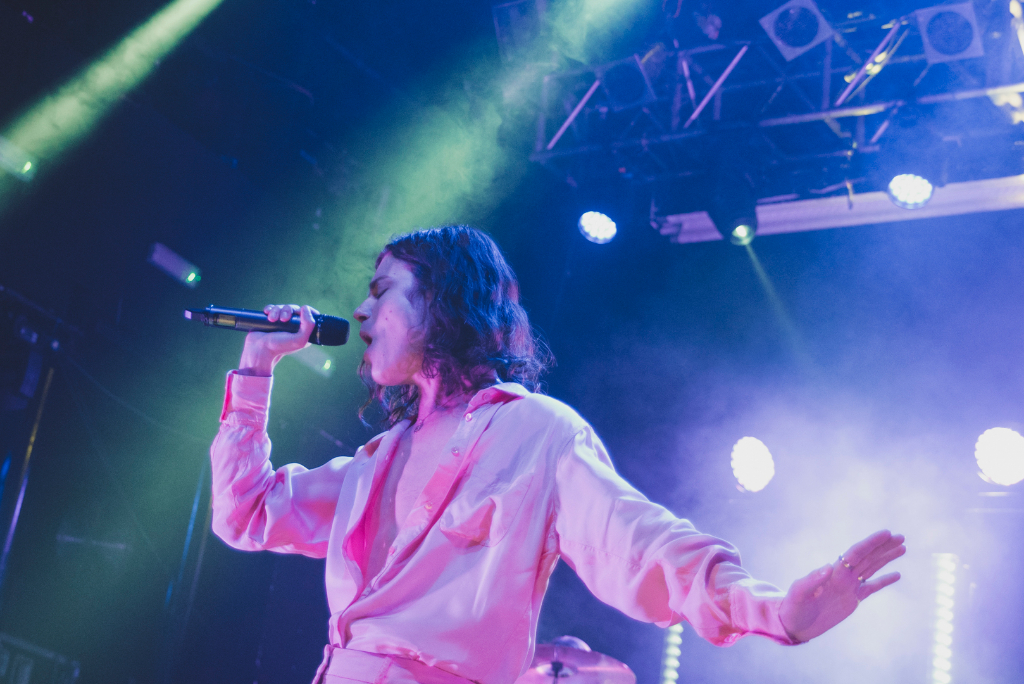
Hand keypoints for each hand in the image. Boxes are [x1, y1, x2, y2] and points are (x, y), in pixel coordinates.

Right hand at [237, 304, 318, 376]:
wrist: (259, 350)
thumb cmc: (279, 347)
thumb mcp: (299, 340)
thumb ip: (308, 326)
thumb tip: (305, 308)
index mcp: (303, 332)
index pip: (311, 316)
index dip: (307, 311)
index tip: (301, 312)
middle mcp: (293, 327)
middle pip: (295, 309)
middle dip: (288, 311)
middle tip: (283, 319)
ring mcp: (281, 323)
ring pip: (283, 307)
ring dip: (277, 310)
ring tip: (271, 319)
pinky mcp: (271, 320)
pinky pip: (272, 308)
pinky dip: (270, 309)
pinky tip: (267, 313)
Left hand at [779, 529, 905, 642]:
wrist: (793, 624)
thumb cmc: (793, 607)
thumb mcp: (799, 593)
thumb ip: (812, 580)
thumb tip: (828, 566)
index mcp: (833, 572)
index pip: (856, 553)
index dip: (871, 543)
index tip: (886, 533)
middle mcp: (843, 576)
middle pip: (867, 557)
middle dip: (883, 547)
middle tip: (901, 536)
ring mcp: (849, 587)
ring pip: (872, 568)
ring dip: (886, 558)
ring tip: (902, 547)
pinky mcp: (852, 600)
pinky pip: (872, 587)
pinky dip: (884, 581)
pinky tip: (896, 575)